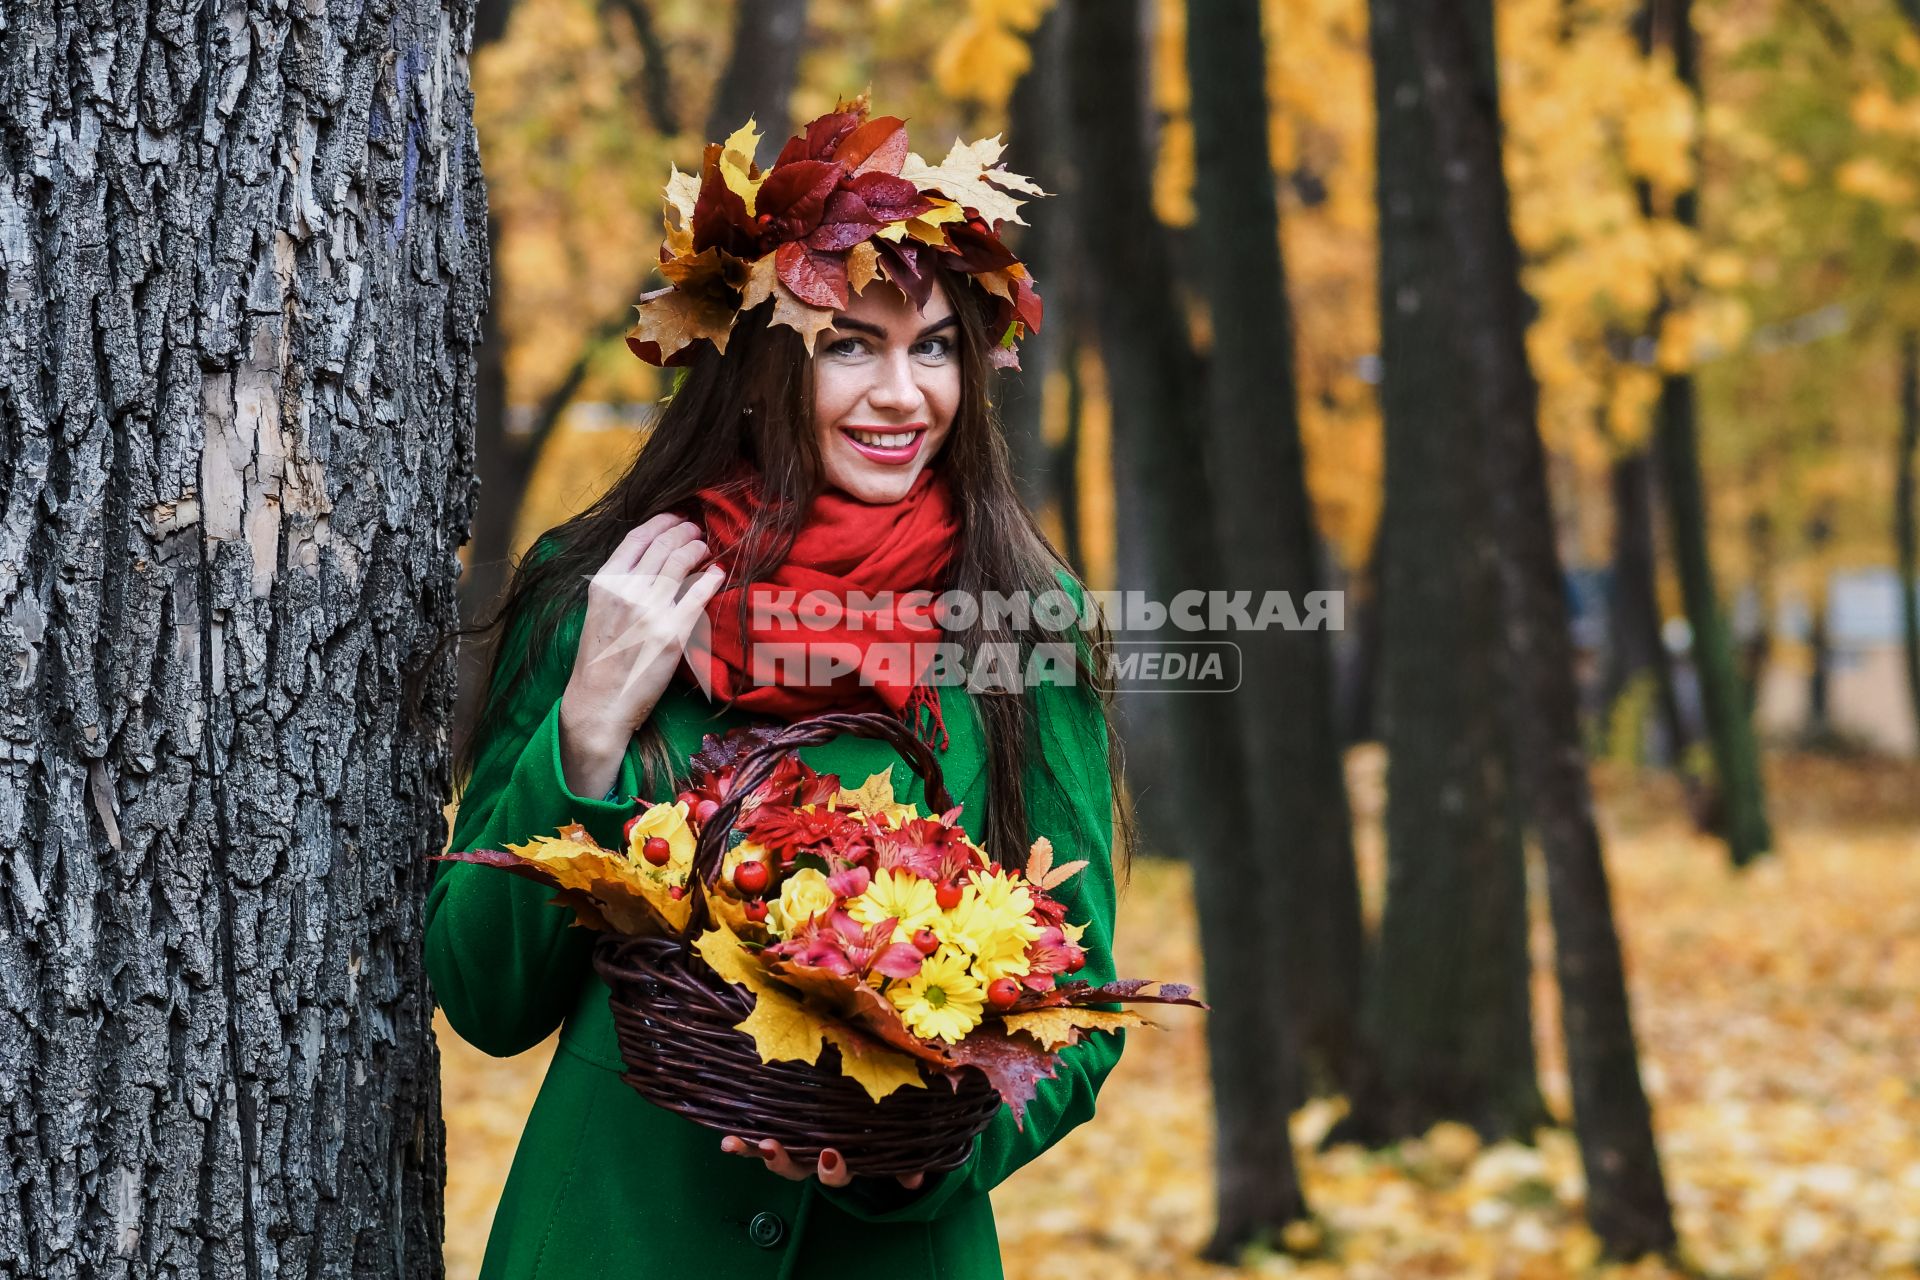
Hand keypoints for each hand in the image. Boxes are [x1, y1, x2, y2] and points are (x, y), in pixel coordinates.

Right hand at [558, 513, 725, 798]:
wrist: (599, 704)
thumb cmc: (599, 662)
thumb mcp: (598, 612)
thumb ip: (618, 585)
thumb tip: (649, 561)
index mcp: (604, 583)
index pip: (637, 537)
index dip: (661, 522)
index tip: (676, 518)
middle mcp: (626, 591)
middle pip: (663, 544)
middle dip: (684, 531)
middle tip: (697, 530)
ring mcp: (650, 610)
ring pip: (682, 561)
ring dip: (698, 548)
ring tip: (705, 547)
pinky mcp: (673, 633)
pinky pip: (700, 593)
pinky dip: (713, 577)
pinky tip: (718, 573)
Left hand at [719, 1136, 926, 1189]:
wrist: (865, 1119)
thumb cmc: (879, 1133)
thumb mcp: (892, 1149)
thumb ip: (902, 1164)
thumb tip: (916, 1180)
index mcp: (842, 1162)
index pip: (836, 1172)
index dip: (833, 1168)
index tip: (830, 1154)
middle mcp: (813, 1158)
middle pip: (796, 1168)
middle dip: (783, 1161)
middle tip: (773, 1149)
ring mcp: (795, 1146)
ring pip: (774, 1155)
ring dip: (753, 1151)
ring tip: (735, 1144)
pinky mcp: (780, 1131)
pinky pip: (758, 1140)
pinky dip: (742, 1142)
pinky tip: (725, 1138)